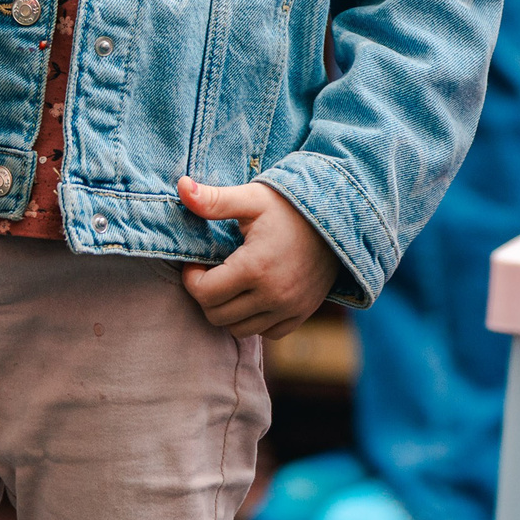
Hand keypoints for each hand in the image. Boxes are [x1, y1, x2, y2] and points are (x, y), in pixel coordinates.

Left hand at [176, 175, 337, 339]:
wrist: (338, 218)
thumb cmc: (290, 205)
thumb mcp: (251, 198)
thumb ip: (213, 199)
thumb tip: (181, 186)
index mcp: (255, 268)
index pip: (204, 293)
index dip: (191, 278)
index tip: (197, 262)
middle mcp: (273, 296)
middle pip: (217, 316)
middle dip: (206, 295)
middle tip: (211, 272)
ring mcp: (290, 309)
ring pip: (239, 329)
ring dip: (227, 310)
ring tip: (230, 283)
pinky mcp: (302, 314)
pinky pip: (267, 333)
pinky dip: (253, 320)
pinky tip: (252, 294)